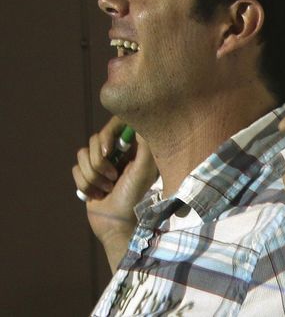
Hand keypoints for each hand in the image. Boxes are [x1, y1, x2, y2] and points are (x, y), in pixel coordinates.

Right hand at [71, 116, 157, 264]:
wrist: (117, 224)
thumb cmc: (134, 196)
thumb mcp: (144, 169)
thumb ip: (144, 145)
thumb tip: (138, 124)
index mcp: (132, 148)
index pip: (115, 125)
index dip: (108, 134)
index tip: (110, 152)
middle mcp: (116, 153)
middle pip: (95, 139)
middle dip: (100, 163)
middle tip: (113, 178)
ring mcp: (101, 163)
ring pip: (83, 154)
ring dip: (93, 176)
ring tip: (107, 189)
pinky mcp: (87, 175)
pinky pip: (76, 169)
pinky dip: (85, 184)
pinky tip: (97, 195)